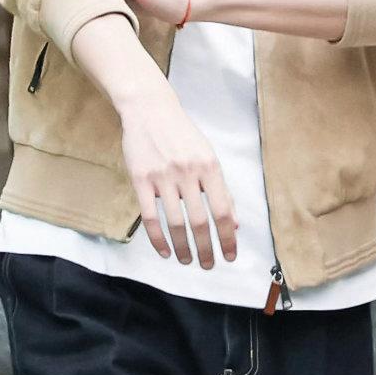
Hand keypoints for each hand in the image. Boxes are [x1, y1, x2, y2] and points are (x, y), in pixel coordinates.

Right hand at [119, 89, 238, 267]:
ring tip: (187, 261)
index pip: (222, 210)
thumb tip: (234, 223)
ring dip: (183, 248)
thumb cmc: (183, 135)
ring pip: (175, 223)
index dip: (227, 237)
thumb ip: (221, 189)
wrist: (150, 110)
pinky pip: (150, 217)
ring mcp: (163, 176)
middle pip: (199, 221)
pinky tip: (165, 251)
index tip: (230, 256)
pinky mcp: (141, 179)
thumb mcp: (208, 156)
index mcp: (209, 166)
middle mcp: (188, 172)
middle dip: (206, 249)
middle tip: (208, 265)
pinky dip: (158, 239)